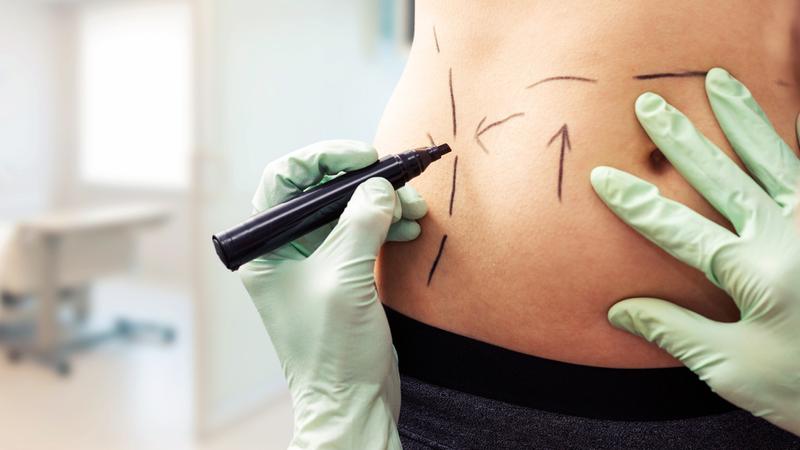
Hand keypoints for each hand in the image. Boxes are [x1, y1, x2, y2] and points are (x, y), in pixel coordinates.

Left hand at [240, 140, 426, 448]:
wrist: (351, 402)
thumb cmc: (331, 350)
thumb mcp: (344, 277)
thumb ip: (360, 223)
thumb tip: (381, 186)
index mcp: (266, 247)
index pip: (286, 179)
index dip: (324, 158)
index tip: (365, 156)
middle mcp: (285, 249)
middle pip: (321, 192)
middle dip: (363, 182)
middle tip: (399, 181)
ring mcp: (314, 262)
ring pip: (347, 212)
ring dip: (382, 204)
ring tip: (414, 208)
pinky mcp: (341, 275)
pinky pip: (362, 234)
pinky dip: (386, 225)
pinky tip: (409, 226)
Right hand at [591, 68, 799, 434]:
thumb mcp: (732, 368)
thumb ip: (674, 331)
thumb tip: (619, 310)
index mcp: (753, 273)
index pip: (677, 228)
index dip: (635, 202)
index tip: (602, 176)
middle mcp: (787, 237)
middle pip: (723, 177)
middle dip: (681, 140)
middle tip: (651, 105)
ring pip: (773, 158)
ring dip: (742, 118)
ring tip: (718, 81)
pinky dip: (799, 141)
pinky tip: (791, 116)